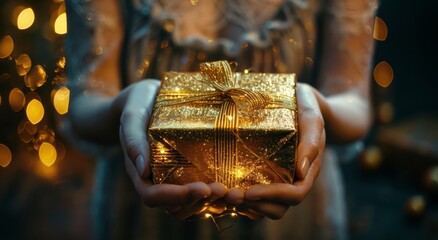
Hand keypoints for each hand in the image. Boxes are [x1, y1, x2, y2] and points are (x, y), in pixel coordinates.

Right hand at [118, 80, 226, 219]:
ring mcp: (173, 176)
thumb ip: (133, 138)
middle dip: (199, 202)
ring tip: (232, 191)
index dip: (176, 197)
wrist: (148, 96)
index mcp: (139, 171)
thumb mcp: (133, 114)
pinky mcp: (189, 169)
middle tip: (223, 190)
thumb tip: (143, 170)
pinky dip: (216, 192)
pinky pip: (201, 188)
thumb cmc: (138, 103)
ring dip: (211, 202)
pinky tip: (235, 185)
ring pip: (190, 203)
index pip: (152, 195)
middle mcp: (156, 179)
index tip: (202, 188)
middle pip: (175, 206)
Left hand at [239, 83, 325, 218]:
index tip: (250, 191)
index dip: (273, 196)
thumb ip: (310, 142)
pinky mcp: (266, 174)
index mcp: (307, 170)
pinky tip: (225, 191)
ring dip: (246, 207)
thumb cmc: (306, 107)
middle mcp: (293, 179)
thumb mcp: (311, 118)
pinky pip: (256, 197)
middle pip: (279, 208)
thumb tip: (300, 172)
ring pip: (266, 206)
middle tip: (231, 196)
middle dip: (256, 206)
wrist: (300, 100)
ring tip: (226, 196)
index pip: (295, 194)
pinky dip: (243, 200)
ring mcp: (280, 178)